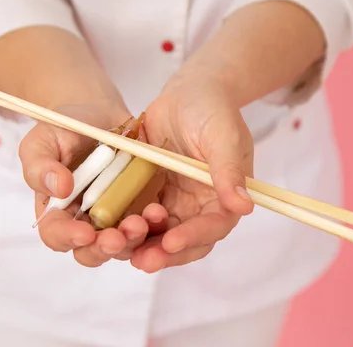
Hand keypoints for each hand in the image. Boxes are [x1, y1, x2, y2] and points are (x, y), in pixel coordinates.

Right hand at [19, 102, 164, 266]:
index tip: (84, 232)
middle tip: (116, 238)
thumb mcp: (43, 140)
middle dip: (104, 248)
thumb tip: (58, 189)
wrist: (98, 113)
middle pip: (91, 251)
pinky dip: (154, 225)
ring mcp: (115, 216)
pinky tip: (158, 212)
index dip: (68, 238)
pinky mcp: (140, 207)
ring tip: (141, 223)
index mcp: (57, 211)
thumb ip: (40, 165)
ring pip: (124, 243)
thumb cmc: (63, 127)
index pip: (56, 235)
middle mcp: (85, 221)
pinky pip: (150, 225)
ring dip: (132, 240)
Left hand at [131, 69, 254, 272]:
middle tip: (142, 261)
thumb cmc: (213, 110)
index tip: (172, 242)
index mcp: (222, 197)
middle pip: (183, 241)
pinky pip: (136, 214)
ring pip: (156, 233)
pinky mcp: (149, 193)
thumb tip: (244, 207)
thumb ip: (228, 172)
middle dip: (163, 254)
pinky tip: (107, 228)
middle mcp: (198, 206)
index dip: (193, 238)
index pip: (212, 228)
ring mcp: (172, 201)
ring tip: (120, 246)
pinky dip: (124, 223)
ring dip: (140, 243)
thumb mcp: (223, 137)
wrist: (188, 91)